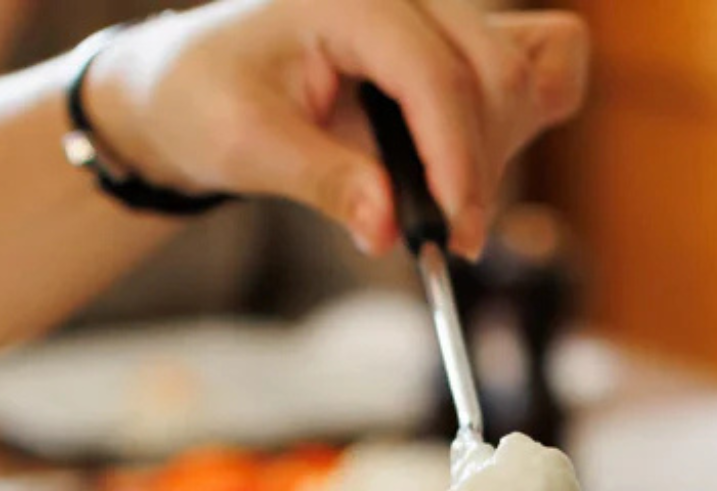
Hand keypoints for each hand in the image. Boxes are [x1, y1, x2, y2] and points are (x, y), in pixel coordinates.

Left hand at [84, 0, 586, 257]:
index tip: (457, 233)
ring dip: (500, 148)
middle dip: (481, 163)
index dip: (454, 157)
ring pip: (517, 69)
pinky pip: (528, 61)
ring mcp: (431, 14)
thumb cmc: (205, 100)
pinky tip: (472, 168)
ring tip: (448, 210)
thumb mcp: (246, 147)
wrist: (188, 83)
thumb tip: (388, 229)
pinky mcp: (444, 44)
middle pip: (492, 67)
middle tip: (452, 241)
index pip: (431, 72)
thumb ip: (324, 182)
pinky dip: (518, 116)